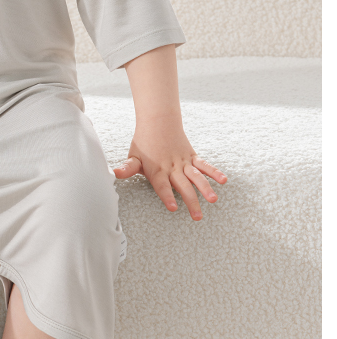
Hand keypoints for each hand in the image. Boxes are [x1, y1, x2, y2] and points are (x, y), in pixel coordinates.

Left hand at [113, 114, 227, 220]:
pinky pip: (204, 165)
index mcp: (157, 170)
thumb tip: (114, 174)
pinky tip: (223, 181)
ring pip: (196, 177)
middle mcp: (172, 168)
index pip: (162, 186)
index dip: (167, 197)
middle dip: (190, 201)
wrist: (159, 121)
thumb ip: (127, 168)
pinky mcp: (192, 157)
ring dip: (205, 188)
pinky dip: (214, 172)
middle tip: (197, 217)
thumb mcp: (134, 156)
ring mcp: (184, 162)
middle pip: (182, 186)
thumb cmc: (144, 142)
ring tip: (213, 200)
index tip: (173, 208)